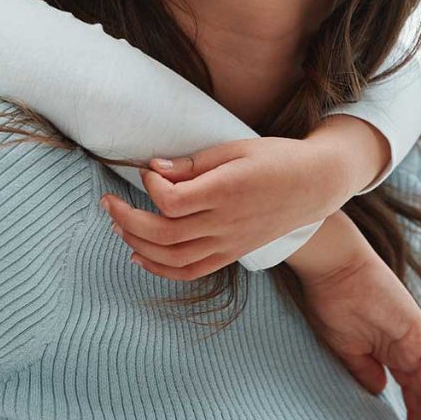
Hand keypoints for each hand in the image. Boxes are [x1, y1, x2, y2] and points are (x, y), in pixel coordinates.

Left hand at [101, 136, 349, 277]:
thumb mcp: (234, 149)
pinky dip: (161, 269)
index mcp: (225, 192)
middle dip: (127, 219)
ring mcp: (229, 244)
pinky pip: (191, 270)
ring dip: (138, 244)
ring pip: (174, 258)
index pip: (172, 201)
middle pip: (165, 234)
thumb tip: (154, 167)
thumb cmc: (273, 158)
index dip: (151, 185)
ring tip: (116, 226)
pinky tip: (139, 256)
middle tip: (107, 202)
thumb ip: (193, 163)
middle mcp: (225, 224)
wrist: (314, 185)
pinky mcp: (232, 253)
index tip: (149, 169)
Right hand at [297, 243, 420, 419]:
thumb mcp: (344, 345)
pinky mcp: (420, 332)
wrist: (333, 267)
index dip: (409, 408)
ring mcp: (413, 337)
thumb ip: (364, 369)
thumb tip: (380, 390)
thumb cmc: (330, 299)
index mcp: (385, 346)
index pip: (406, 384)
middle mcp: (404, 343)